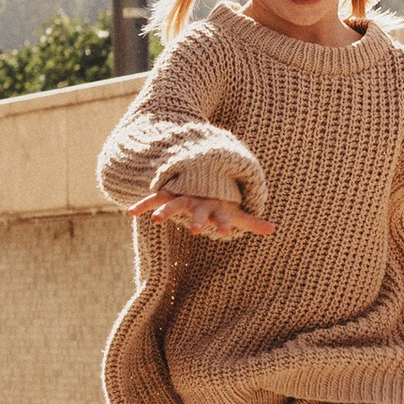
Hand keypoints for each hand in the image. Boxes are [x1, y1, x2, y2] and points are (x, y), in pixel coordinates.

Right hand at [132, 189, 269, 238]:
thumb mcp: (234, 210)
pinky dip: (143, 205)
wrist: (202, 172)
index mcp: (214, 205)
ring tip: (156, 221)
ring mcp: (181, 196)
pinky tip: (130, 213)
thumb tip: (273, 228)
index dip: (224, 222)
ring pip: (172, 203)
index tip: (226, 231)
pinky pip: (153, 199)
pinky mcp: (167, 193)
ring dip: (165, 211)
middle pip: (197, 210)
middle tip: (197, 231)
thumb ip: (251, 221)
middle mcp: (198, 200)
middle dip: (197, 219)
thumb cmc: (219, 198)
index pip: (221, 215)